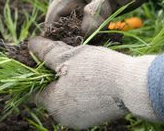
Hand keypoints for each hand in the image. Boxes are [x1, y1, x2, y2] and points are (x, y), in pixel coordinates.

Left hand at [29, 37, 157, 128]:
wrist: (133, 84)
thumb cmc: (97, 68)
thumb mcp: (68, 56)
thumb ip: (46, 52)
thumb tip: (31, 44)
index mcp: (54, 103)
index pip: (33, 90)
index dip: (34, 74)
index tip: (42, 61)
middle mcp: (64, 116)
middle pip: (49, 93)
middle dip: (52, 76)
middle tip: (61, 58)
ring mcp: (80, 119)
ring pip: (64, 96)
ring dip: (66, 81)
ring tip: (76, 65)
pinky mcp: (93, 116)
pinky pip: (77, 101)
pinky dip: (77, 88)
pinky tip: (87, 76)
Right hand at [46, 0, 163, 34]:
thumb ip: (94, 16)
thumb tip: (81, 35)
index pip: (56, 8)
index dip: (51, 24)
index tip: (50, 41)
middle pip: (62, 15)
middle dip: (63, 30)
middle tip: (64, 47)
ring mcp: (84, 1)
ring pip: (74, 20)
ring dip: (75, 32)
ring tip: (75, 45)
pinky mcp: (93, 7)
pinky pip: (84, 21)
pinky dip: (85, 30)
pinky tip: (88, 39)